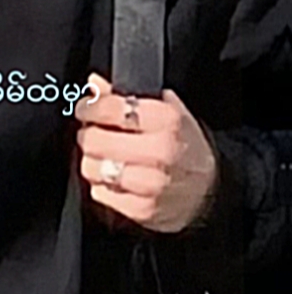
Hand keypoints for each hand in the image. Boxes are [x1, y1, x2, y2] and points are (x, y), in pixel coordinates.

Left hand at [73, 73, 218, 233]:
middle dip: (88, 135)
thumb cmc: (185, 147)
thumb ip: (128, 95)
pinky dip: (102, 185)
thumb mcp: (167, 112)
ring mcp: (151, 183)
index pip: (111, 109)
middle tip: (94, 134)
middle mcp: (161, 151)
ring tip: (106, 158)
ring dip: (93, 162)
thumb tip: (95, 84)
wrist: (208, 192)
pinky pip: (100, 193)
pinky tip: (116, 179)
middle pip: (94, 140)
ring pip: (93, 168)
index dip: (89, 107)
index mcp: (167, 120)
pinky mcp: (142, 209)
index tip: (84, 108)